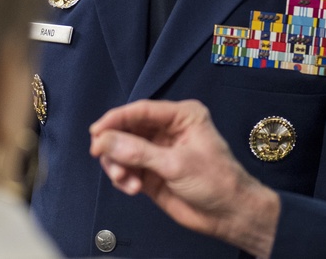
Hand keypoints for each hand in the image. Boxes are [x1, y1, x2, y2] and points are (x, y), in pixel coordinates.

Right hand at [89, 99, 279, 257]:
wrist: (228, 214)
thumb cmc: (215, 181)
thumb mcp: (176, 164)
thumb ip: (138, 152)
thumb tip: (104, 141)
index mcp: (182, 116)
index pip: (141, 110)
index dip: (116, 119)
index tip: (96, 132)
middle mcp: (168, 130)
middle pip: (128, 129)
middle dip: (114, 144)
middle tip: (101, 157)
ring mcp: (158, 151)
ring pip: (123, 149)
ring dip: (118, 164)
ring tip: (126, 180)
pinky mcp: (152, 172)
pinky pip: (126, 168)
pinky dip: (123, 177)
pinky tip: (132, 188)